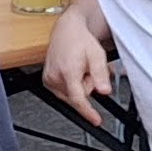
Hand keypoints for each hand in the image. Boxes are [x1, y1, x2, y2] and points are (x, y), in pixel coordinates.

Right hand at [40, 7, 115, 125]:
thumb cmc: (80, 40)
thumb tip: (105, 91)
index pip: (78, 98)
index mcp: (68, 71)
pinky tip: (73, 71)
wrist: (67, 30)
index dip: (88, 112)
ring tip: (80, 68)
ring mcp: (49, 79)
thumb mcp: (97, 55)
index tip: (96, 120)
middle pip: (76, 97)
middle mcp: (55, 77)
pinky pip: (64, 91)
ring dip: (79, 85)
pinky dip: (72, 84)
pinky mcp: (47, 80)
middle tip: (88, 70)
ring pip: (70, 95)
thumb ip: (100, 75)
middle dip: (87, 87)